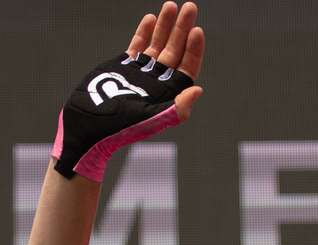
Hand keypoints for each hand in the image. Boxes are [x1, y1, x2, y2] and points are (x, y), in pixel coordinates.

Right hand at [127, 2, 203, 121]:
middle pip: (175, 51)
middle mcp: (158, 82)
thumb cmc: (119, 128)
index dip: (193, 50)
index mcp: (168, 95)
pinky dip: (144, 32)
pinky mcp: (125, 66)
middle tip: (190, 7)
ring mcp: (142, 72)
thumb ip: (176, 108)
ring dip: (165, 25)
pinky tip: (151, 18)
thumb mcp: (150, 119)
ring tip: (171, 6)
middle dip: (182, 29)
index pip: (187, 68)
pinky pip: (139, 46)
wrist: (88, 123)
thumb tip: (197, 90)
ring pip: (158, 44)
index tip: (196, 30)